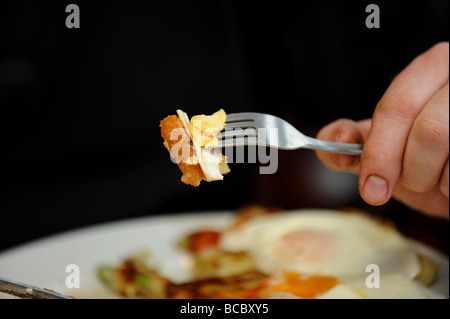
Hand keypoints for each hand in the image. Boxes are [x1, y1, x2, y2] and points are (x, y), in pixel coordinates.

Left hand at [315, 42, 448, 218]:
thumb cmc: (427, 160)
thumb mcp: (387, 150)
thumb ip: (354, 146)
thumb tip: (338, 141)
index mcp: (431, 68)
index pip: (396, 107)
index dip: (379, 153)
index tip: (371, 189)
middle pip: (429, 130)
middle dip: (412, 171)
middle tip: (410, 185)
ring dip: (438, 180)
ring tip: (440, 176)